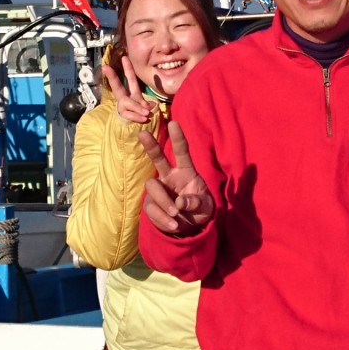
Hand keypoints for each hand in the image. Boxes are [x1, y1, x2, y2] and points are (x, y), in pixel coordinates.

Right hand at [102, 56, 153, 126]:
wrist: (131, 125)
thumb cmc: (138, 112)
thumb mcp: (144, 106)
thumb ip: (146, 104)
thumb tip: (151, 105)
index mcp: (131, 92)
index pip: (129, 79)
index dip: (127, 68)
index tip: (124, 57)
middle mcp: (124, 97)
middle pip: (117, 86)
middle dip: (112, 77)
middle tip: (105, 67)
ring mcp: (122, 106)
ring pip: (127, 102)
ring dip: (137, 107)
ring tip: (146, 113)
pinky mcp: (123, 115)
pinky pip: (130, 115)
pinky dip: (137, 117)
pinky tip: (144, 119)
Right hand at [138, 120, 214, 235]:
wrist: (189, 226)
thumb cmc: (199, 209)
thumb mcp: (205, 207)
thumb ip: (196, 202)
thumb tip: (180, 202)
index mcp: (186, 171)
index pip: (182, 152)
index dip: (178, 138)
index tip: (173, 123)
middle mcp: (170, 176)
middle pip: (158, 158)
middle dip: (151, 146)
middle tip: (142, 133)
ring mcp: (158, 189)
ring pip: (153, 186)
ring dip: (164, 201)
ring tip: (176, 214)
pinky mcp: (151, 204)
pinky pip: (152, 208)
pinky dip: (163, 218)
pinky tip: (173, 224)